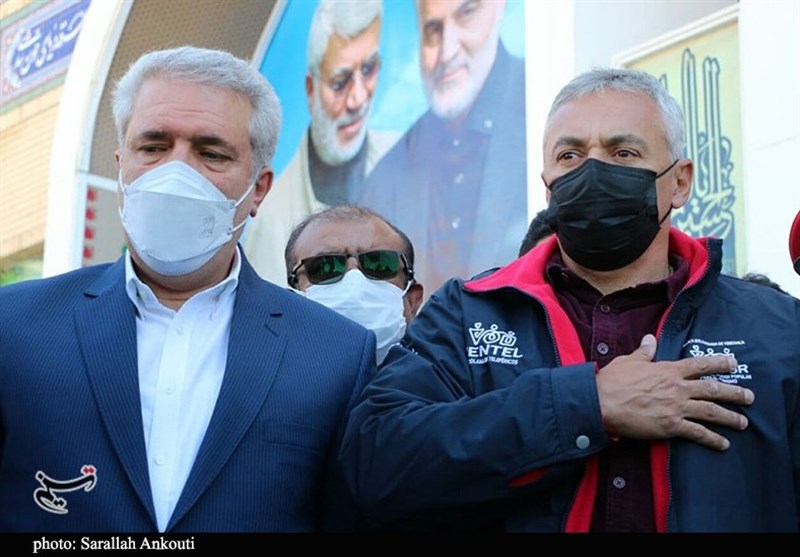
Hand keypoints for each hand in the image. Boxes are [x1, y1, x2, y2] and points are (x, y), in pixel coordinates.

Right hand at [596, 334, 753, 450]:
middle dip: (734, 393)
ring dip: (730, 417)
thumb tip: (650, 339)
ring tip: (743, 422)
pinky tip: (723, 444)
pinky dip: (712, 439)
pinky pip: (697, 433)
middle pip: (713, 389)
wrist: (601, 402)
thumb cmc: (612, 381)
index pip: (700, 364)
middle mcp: (677, 388)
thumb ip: (644, 352)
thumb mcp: (628, 361)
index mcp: (668, 370)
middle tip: (749, 397)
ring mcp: (676, 407)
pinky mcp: (671, 426)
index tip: (734, 363)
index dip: (719, 363)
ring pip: (711, 411)